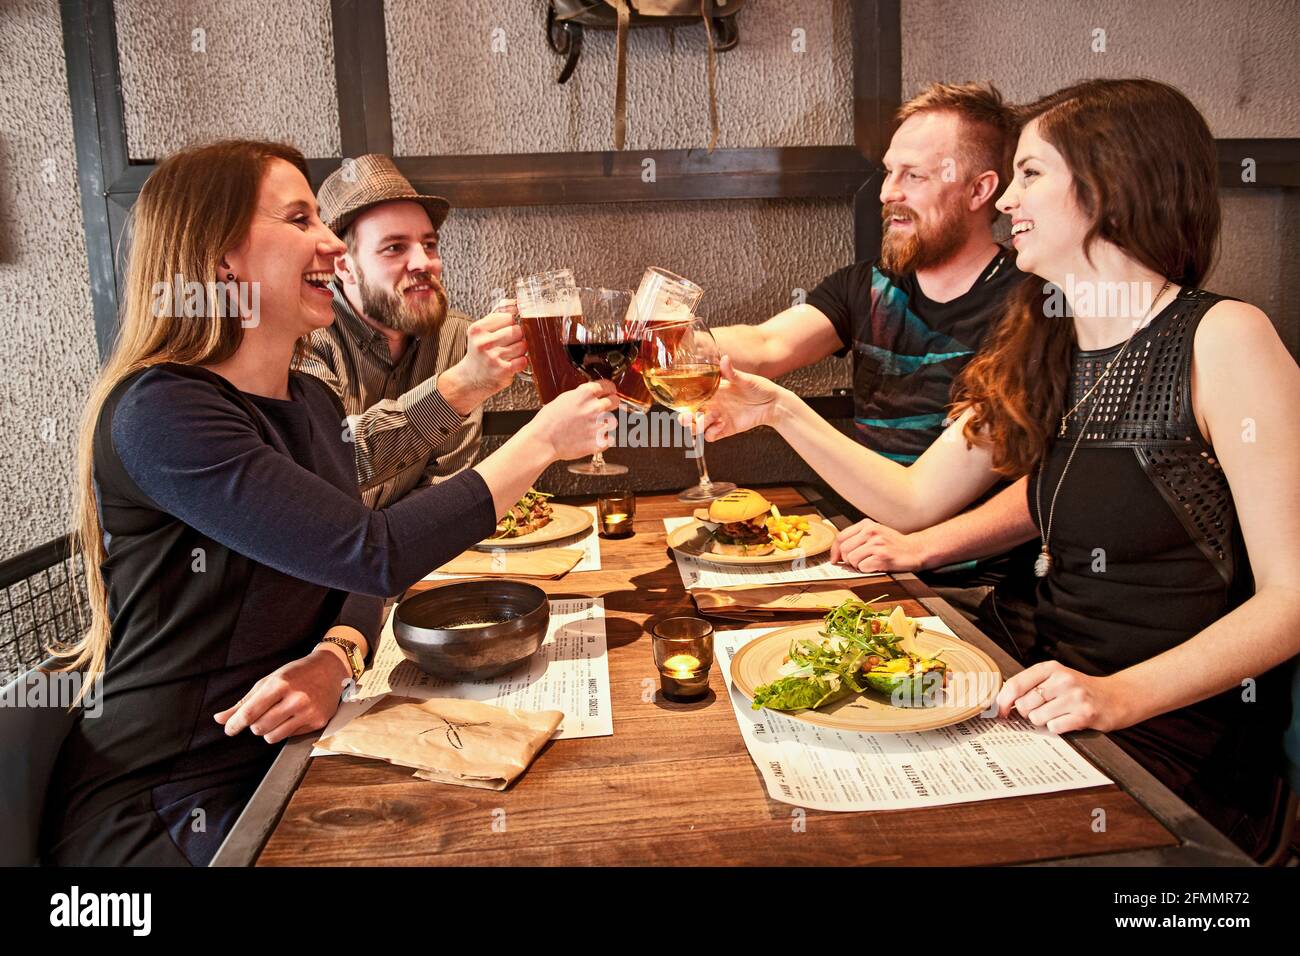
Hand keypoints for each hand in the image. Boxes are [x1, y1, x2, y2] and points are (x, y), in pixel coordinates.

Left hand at [213, 647, 349, 744]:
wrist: (330, 669)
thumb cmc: (296, 673)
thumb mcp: (269, 681)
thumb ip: (244, 702)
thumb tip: (220, 719)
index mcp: (280, 684)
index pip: (250, 712)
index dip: (235, 724)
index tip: (229, 729)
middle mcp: (296, 699)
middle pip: (259, 728)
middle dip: (255, 725)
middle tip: (262, 715)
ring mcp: (309, 712)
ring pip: (273, 737)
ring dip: (269, 730)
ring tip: (277, 716)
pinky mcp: (318, 722)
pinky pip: (290, 736)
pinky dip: (286, 729)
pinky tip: (294, 716)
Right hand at [446, 300, 527, 402]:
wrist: (470, 379)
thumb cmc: (479, 352)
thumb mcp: (481, 330)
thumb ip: (498, 314)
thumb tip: (516, 302)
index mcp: (477, 329)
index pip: (508, 317)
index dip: (512, 323)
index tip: (507, 329)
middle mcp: (483, 343)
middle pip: (517, 330)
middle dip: (517, 336)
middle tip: (509, 343)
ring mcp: (493, 357)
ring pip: (523, 345)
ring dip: (520, 350)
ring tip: (509, 354)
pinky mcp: (502, 371)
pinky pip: (524, 360)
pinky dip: (521, 362)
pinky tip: (511, 363)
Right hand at [529, 379, 619, 460]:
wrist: (543, 440)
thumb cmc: (547, 421)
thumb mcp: (563, 398)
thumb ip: (581, 395)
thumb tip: (590, 395)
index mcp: (585, 394)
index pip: (608, 385)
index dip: (609, 389)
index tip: (610, 391)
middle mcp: (595, 408)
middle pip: (615, 401)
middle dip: (611, 403)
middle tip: (606, 407)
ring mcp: (598, 425)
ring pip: (614, 421)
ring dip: (606, 423)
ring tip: (594, 427)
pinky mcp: (598, 441)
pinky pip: (611, 440)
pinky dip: (605, 440)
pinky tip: (595, 439)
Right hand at [685, 355, 782, 441]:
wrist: (773, 404)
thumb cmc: (759, 388)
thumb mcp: (746, 379)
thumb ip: (732, 373)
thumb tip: (724, 359)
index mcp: (713, 391)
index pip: (692, 397)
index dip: (683, 401)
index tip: (681, 400)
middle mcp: (712, 405)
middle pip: (690, 415)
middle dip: (685, 419)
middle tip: (687, 417)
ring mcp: (718, 418)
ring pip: (698, 427)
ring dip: (700, 425)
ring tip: (713, 417)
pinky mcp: (725, 429)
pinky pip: (711, 436)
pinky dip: (712, 433)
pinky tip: (722, 425)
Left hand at [831, 517, 926, 571]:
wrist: (915, 550)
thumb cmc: (893, 544)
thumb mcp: (874, 533)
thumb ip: (856, 538)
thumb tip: (837, 553)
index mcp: (866, 524)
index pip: (841, 537)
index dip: (835, 551)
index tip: (835, 559)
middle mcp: (871, 532)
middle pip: (844, 550)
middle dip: (848, 560)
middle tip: (858, 562)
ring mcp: (877, 543)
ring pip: (852, 559)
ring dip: (858, 566)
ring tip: (869, 562)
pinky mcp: (882, 556)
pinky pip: (863, 567)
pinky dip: (867, 570)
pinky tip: (876, 565)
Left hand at [994, 661, 1134, 733]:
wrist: (1116, 697)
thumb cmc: (1079, 689)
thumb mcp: (1055, 678)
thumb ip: (1030, 685)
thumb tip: (1001, 702)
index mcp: (1051, 668)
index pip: (1016, 684)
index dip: (1003, 700)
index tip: (999, 711)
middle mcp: (1062, 680)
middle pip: (1023, 704)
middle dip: (1027, 712)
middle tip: (1042, 710)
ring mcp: (1074, 697)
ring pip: (1037, 718)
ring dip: (1043, 721)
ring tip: (1057, 714)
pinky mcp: (1084, 715)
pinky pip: (1054, 727)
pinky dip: (1056, 728)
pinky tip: (1067, 720)